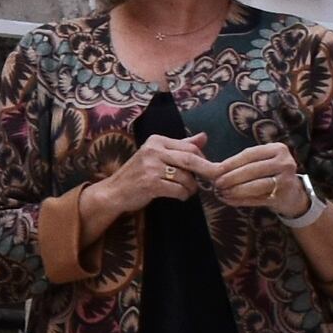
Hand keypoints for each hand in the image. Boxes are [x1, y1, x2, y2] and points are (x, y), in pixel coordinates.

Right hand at [82, 133, 213, 218]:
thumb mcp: (158, 155)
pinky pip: (178, 190)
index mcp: (157, 141)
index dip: (203, 159)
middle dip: (207, 170)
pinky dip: (183, 195)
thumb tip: (204, 137)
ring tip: (186, 191)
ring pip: (186, 177)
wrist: (114, 191)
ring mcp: (151, 167)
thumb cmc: (138, 173)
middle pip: (190, 159)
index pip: (189, 147)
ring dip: (191, 188)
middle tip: (217, 177)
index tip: (208, 168)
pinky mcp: (150, 184)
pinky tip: (179, 196)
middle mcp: (153, 151)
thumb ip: (181, 146)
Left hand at [205, 140, 314, 220]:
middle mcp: (285, 162)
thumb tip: (210, 165)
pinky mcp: (283, 196)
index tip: (215, 170)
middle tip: (216, 184)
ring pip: (256, 185)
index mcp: (277, 149)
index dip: (231, 162)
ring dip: (235, 190)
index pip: (250, 154)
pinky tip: (229, 200)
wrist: (293, 194)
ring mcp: (286, 180)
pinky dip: (241, 200)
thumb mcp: (260, 162)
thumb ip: (239, 162)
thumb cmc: (270, 174)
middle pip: (252, 170)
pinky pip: (258, 199)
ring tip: (221, 193)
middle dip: (231, 177)